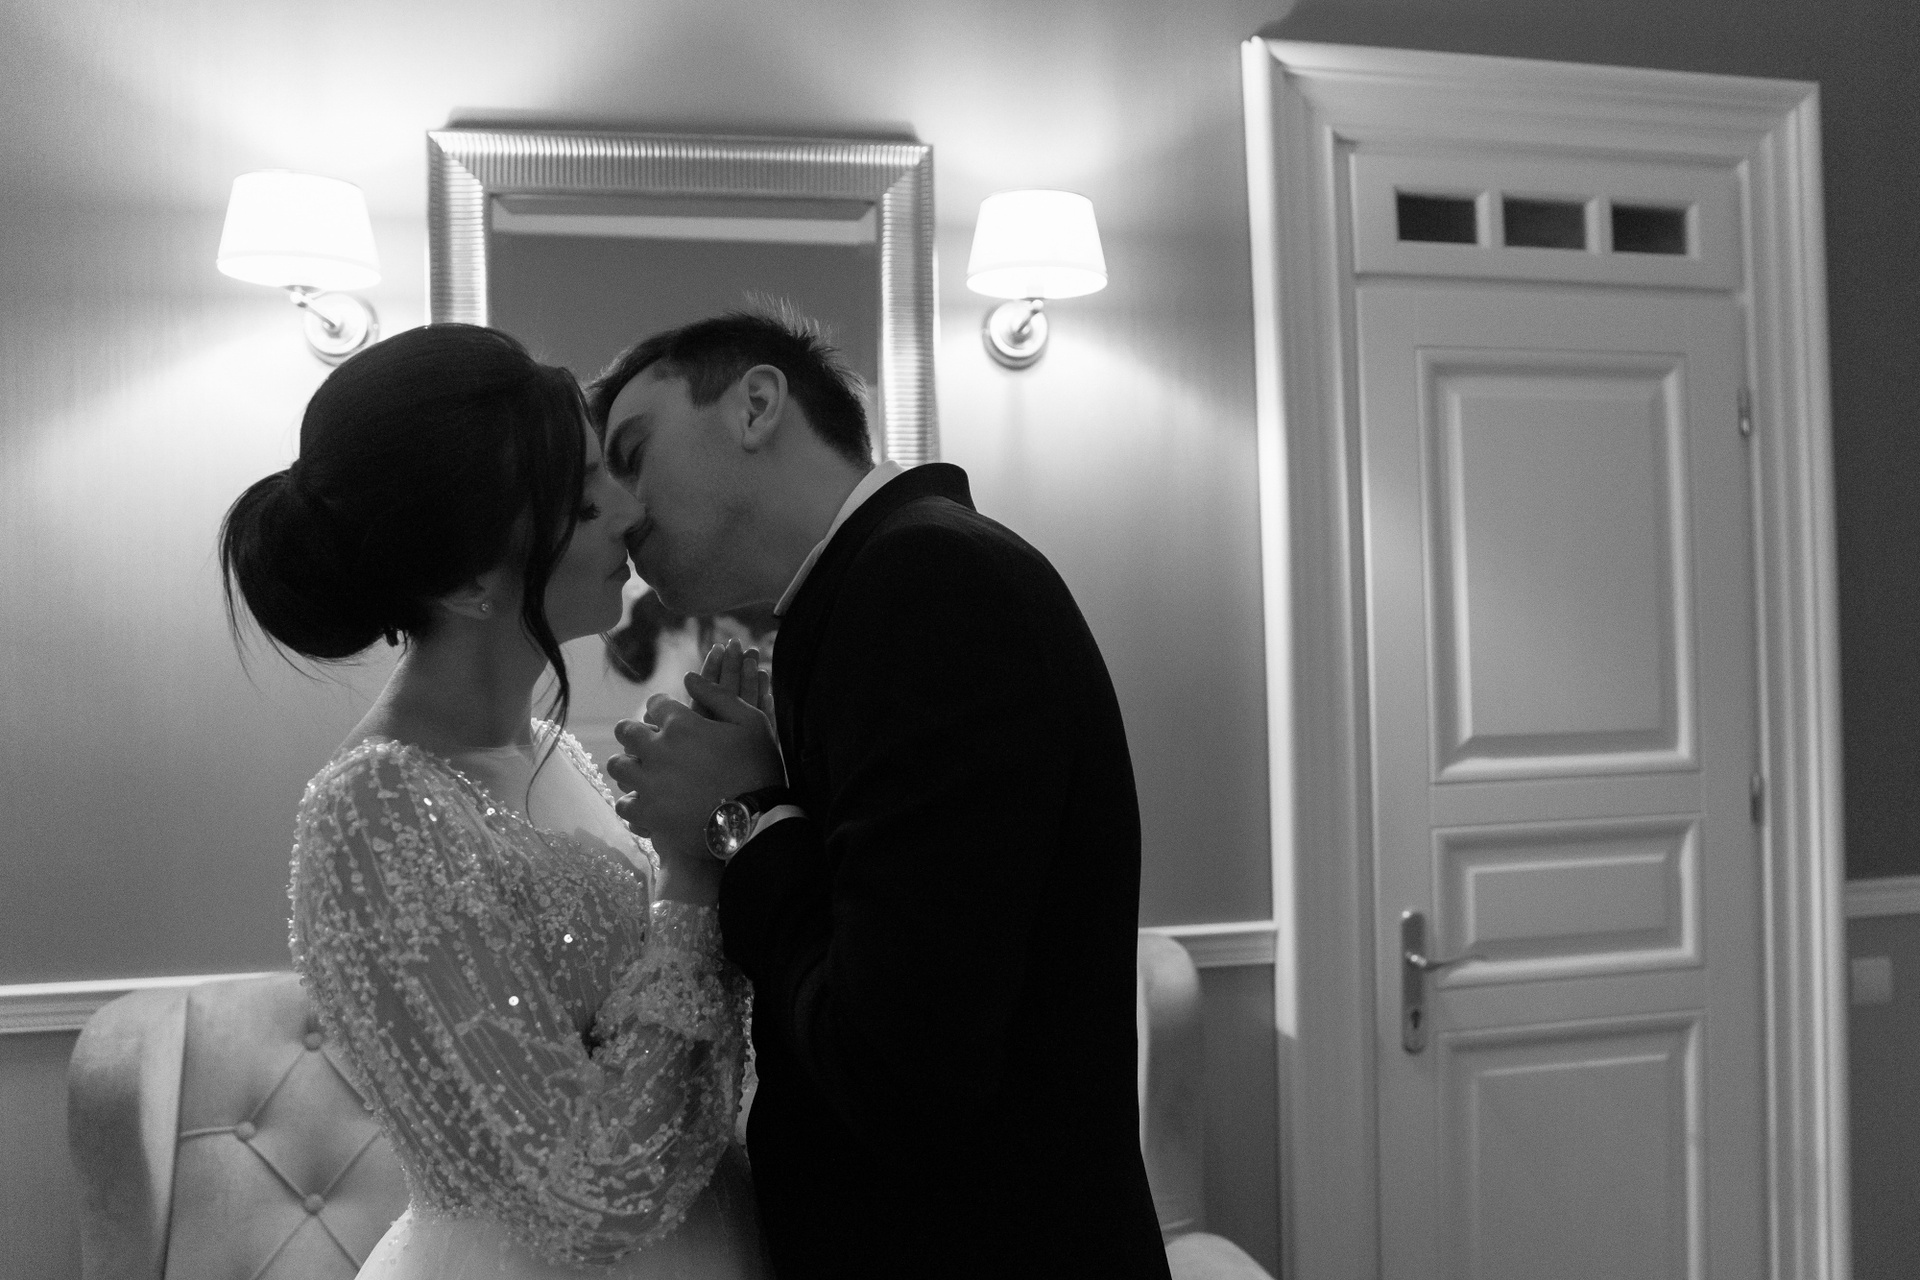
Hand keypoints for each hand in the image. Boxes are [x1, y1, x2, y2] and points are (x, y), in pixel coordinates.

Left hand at [606, 642, 783, 903]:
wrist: (755, 821)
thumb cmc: (757, 768)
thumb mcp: (750, 722)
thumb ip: (718, 696)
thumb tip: (689, 677)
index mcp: (681, 723)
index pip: (655, 704)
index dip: (661, 709)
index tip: (667, 720)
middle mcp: (657, 749)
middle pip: (626, 731)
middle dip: (636, 734)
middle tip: (648, 745)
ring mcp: (648, 781)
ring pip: (618, 766)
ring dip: (629, 766)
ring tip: (643, 775)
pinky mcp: (646, 813)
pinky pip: (624, 803)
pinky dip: (634, 803)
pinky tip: (647, 804)